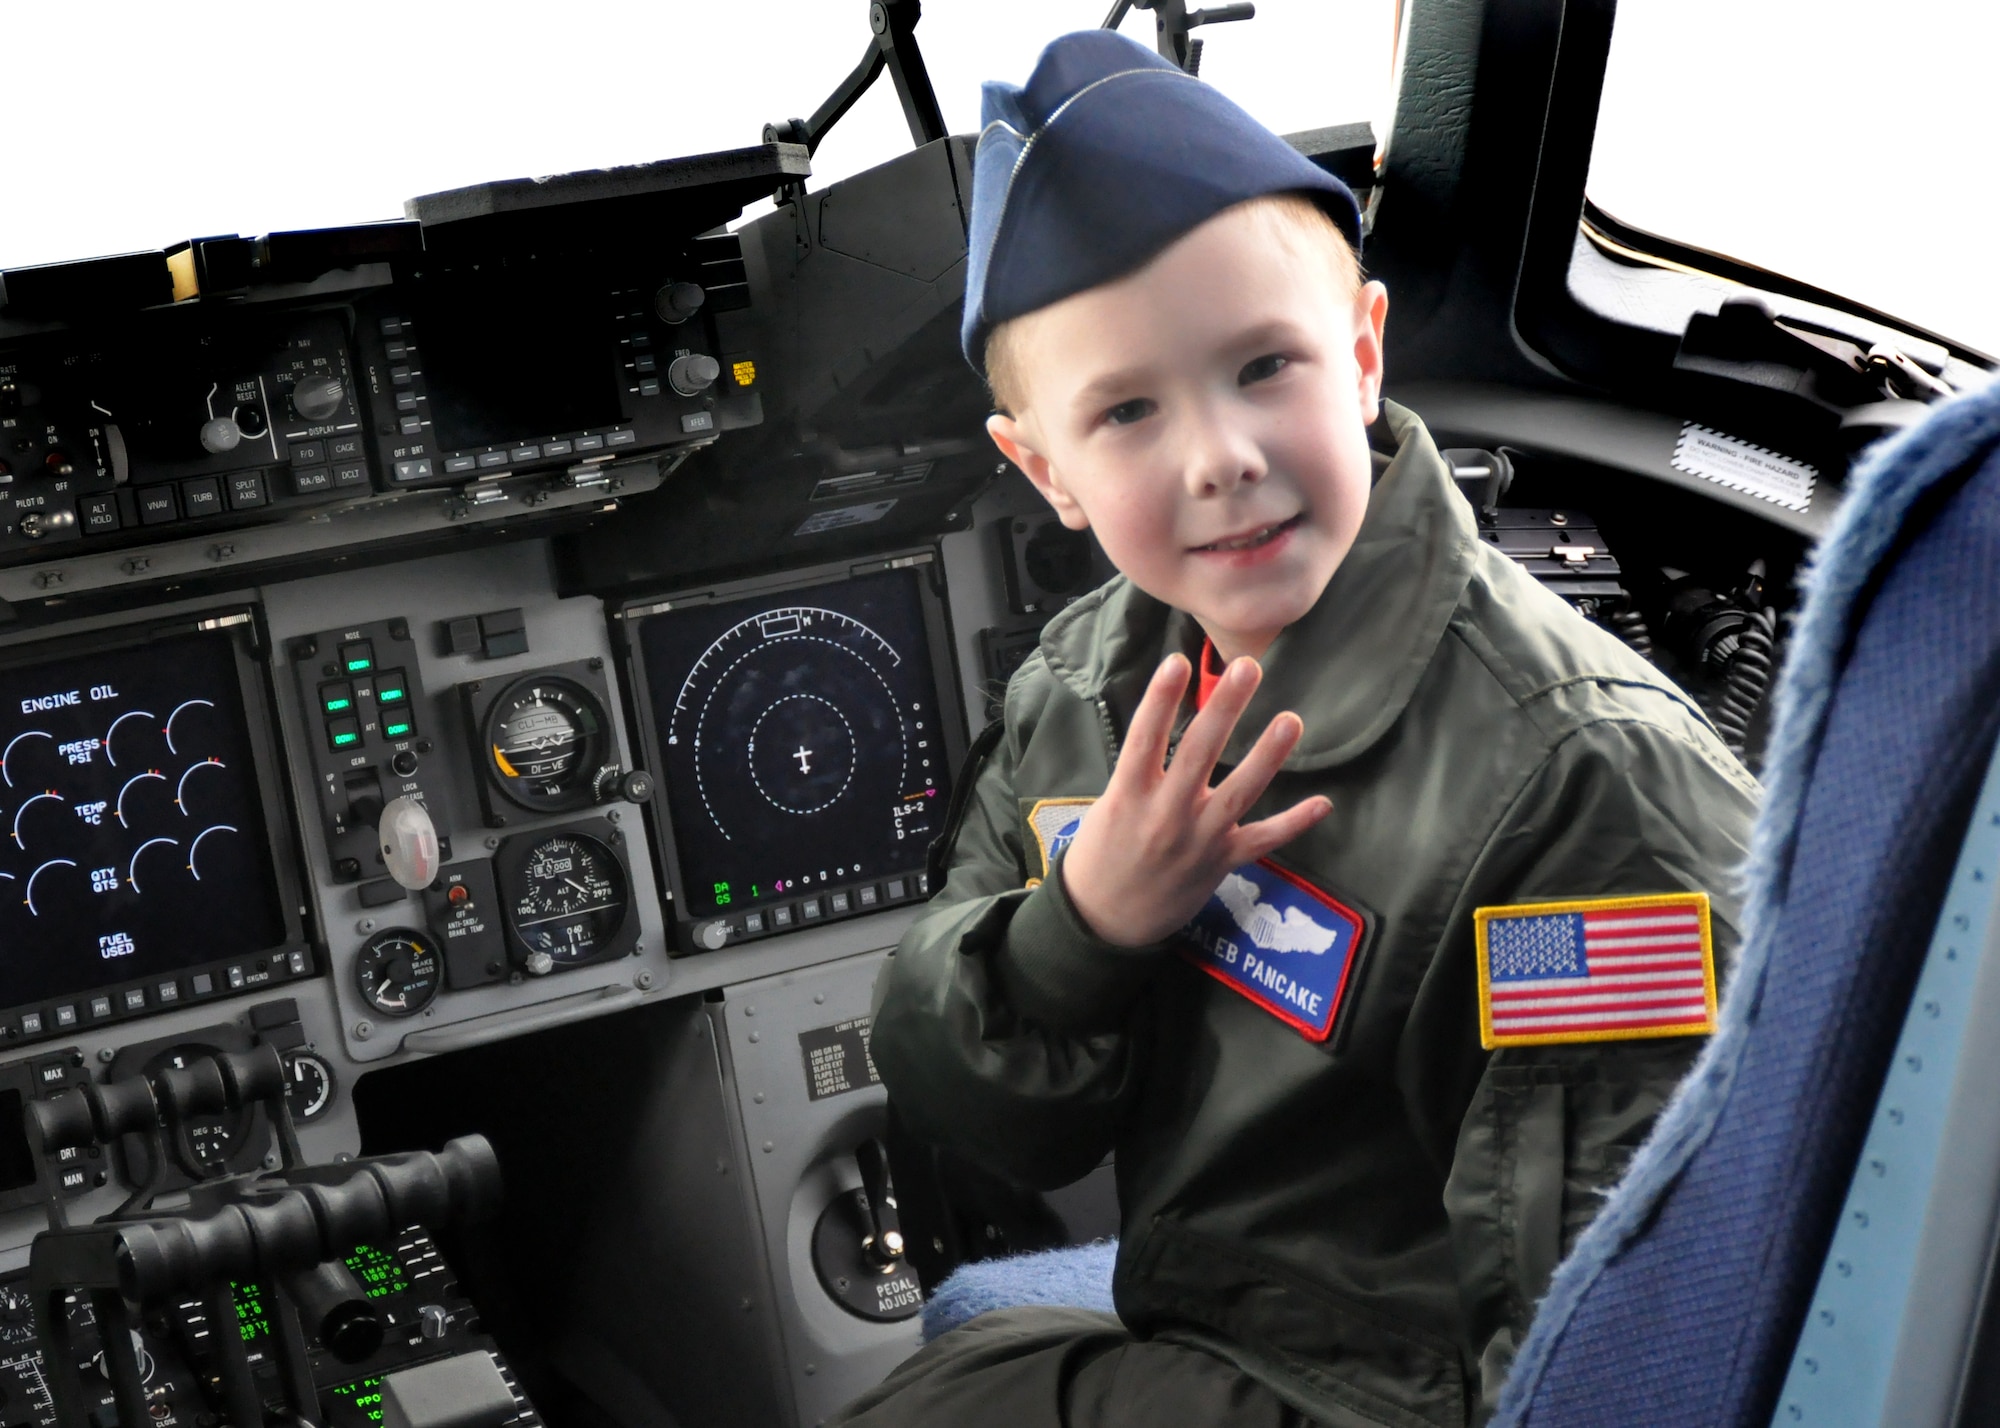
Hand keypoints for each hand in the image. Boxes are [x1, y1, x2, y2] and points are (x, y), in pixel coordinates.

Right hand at [1060, 653, 1331, 946]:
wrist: (1105, 919)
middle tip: (1248, 667)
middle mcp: (1165, 814)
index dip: (1161, 699)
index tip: (1178, 662)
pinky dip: (1294, 823)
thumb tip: (1169, 723)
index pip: (1145, 738)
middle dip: (1224, 708)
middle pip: (1198, 753)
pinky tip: (1323, 803)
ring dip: (1267, 756)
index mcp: (1129, 796)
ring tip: (1292, 720)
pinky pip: (1262, 841)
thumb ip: (1142, 772)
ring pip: (1239, 793)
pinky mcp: (1221, 863)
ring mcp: (1197, 840)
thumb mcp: (1109, 805)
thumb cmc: (1103, 853)